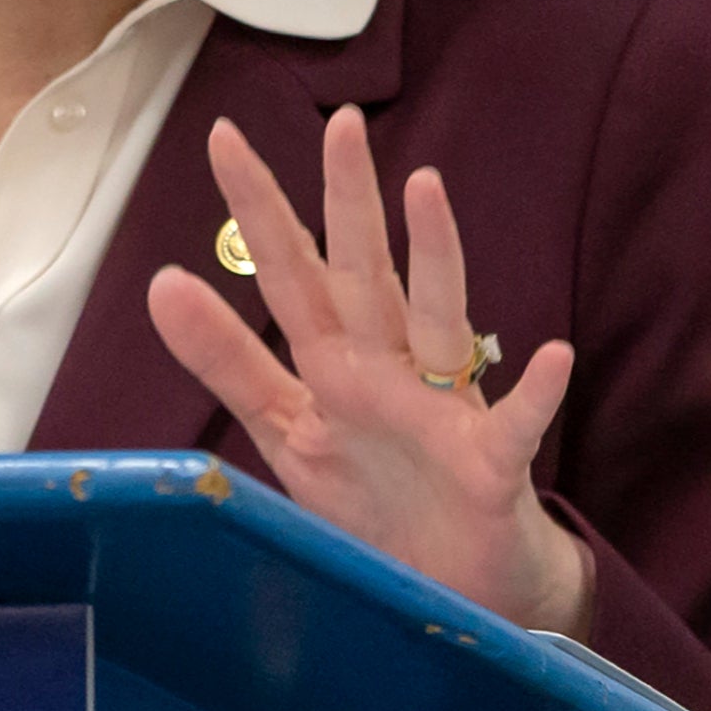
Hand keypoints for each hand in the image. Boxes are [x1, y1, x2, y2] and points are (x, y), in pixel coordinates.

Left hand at [144, 106, 590, 633]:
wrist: (451, 586)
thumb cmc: (373, 497)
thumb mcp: (284, 426)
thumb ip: (228, 359)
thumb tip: (161, 282)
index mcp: (334, 359)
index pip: (288, 271)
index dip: (257, 208)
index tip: (224, 136)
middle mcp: (389, 367)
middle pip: (363, 274)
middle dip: (348, 201)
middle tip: (340, 124)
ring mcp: (444, 408)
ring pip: (440, 319)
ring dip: (436, 257)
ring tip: (427, 190)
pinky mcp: (491, 464)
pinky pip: (517, 423)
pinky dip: (534, 392)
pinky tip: (549, 355)